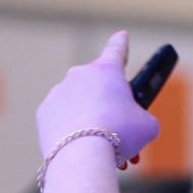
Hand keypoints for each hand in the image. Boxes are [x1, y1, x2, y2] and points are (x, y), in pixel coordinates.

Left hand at [35, 31, 157, 170]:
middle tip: (120, 133)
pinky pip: (63, 119)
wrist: (83, 156)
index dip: (122, 44)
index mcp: (107, 70)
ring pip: (80, 106)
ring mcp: (59, 92)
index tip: (121, 36)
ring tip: (103, 148)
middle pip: (99, 89)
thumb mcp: (147, 126)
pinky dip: (72, 132)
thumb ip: (142, 118)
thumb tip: (134, 125)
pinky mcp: (44, 113)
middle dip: (110, 109)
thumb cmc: (119, 135)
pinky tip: (81, 148)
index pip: (117, 50)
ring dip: (92, 123)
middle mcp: (80, 75)